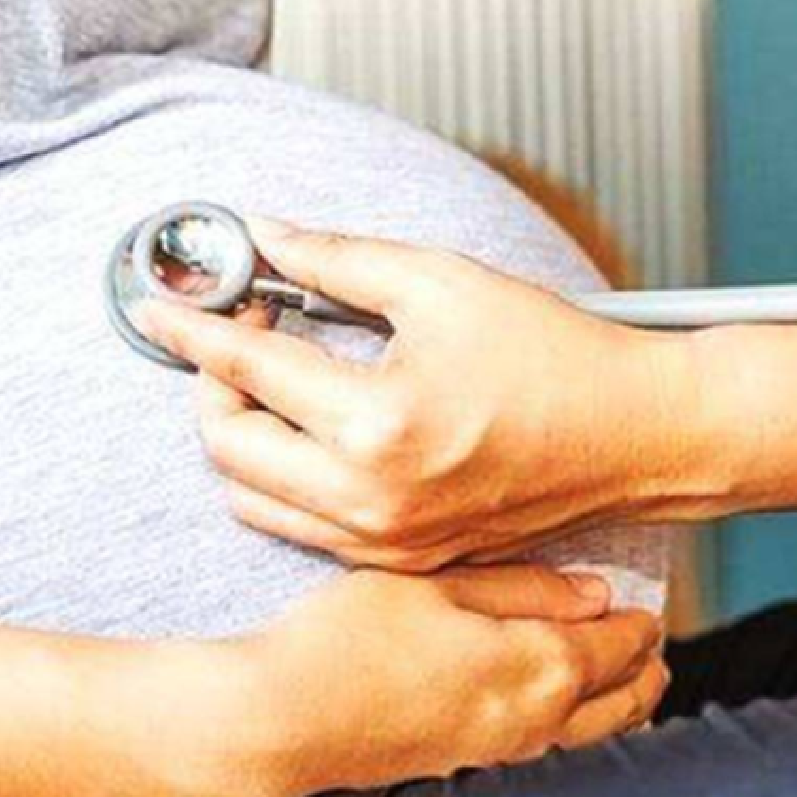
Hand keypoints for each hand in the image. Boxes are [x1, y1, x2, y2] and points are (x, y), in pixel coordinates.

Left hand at [135, 216, 710, 570]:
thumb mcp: (441, 281)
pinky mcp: (399, 558)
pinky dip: (283, 477)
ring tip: (277, 380)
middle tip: (244, 332)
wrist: (634, 436)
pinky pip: (300, 526)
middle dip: (212, 383)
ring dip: (242, 434)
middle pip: (227, 445)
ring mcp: (384, 539)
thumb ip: (337, 260)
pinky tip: (313, 429)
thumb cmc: (556, 357)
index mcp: (380, 423)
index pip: (245, 369)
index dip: (192, 328)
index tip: (162, 306)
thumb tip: (267, 238)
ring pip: (252, 496)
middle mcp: (372, 497)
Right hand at [189, 565, 665, 796]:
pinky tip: (560, 711)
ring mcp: (502, 753)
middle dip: (642, 669)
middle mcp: (535, 722)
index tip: (645, 600)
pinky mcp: (467, 767)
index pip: (619, 646)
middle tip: (650, 641)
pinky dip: (579, 727)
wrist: (285, 721)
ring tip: (625, 682)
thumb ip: (520, 585)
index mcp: (538, 668)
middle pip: (621, 702)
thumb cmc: (349, 639)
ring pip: (591, 736)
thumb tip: (592, 594)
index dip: (638, 620)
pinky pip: (552, 750)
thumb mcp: (433, 582)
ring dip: (618, 705)